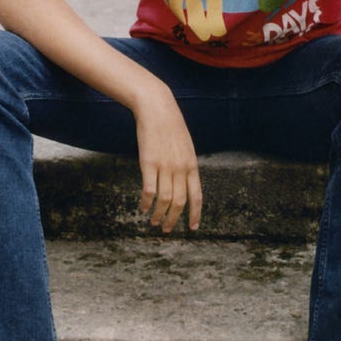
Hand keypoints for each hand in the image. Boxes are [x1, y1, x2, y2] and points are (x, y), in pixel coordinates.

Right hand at [133, 90, 201, 232]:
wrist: (158, 110)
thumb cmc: (171, 128)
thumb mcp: (186, 147)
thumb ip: (186, 166)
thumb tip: (186, 182)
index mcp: (192, 166)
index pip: (197, 196)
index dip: (195, 213)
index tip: (193, 227)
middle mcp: (180, 169)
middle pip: (180, 202)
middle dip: (174, 219)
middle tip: (167, 229)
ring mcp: (165, 166)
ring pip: (165, 199)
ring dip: (159, 214)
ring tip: (154, 222)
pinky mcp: (148, 163)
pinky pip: (149, 190)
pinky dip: (146, 202)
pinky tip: (143, 208)